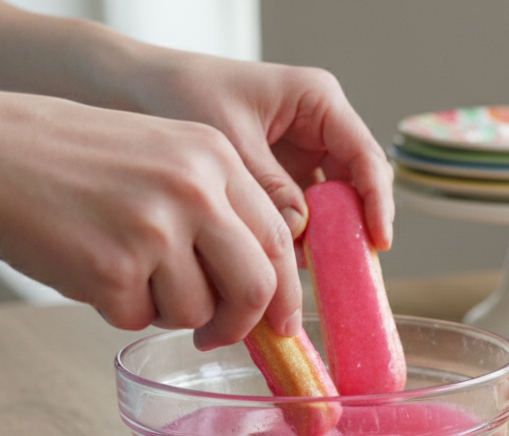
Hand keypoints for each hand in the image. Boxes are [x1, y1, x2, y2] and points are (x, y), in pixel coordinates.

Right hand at [0, 87, 302, 349]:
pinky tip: (91, 269)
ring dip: (165, 310)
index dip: (284, 289)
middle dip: (243, 322)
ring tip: (125, 270)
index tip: (280, 320)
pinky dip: (118, 310)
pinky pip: (139, 319)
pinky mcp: (114, 268)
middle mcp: (195, 190)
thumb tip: (264, 286)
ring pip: (197, 311)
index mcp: (215, 156)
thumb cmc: (73, 159)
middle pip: (257, 284)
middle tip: (220, 334)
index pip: (279, 237)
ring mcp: (156, 230)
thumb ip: (218, 206)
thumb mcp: (163, 154)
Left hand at [133, 53, 393, 250]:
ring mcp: (299, 156)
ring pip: (330, 206)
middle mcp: (316, 129)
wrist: (130, 88)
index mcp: (316, 101)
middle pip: (354, 186)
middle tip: (348, 271)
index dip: (376, 201)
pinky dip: (294, 241)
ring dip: (322, 240)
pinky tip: (280, 266)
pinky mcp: (278, 180)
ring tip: (307, 274)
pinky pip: (300, 215)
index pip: (364, 155)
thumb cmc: (177, 91)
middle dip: (351, 228)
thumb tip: (300, 231)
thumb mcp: (228, 138)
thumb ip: (268, 184)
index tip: (377, 240)